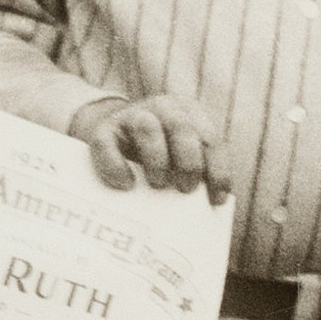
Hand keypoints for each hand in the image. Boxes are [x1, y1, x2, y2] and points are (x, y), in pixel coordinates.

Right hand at [70, 93, 232, 201]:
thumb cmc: (156, 157)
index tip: (214, 200)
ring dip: (157, 159)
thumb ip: (195, 172)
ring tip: (158, 185)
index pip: (211, 140)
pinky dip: (117, 166)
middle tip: (185, 190)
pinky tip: (126, 184)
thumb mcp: (181, 157)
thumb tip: (205, 211)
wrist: (115, 136)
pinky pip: (106, 143)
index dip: (217, 171)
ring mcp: (132, 114)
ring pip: (147, 127)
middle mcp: (164, 109)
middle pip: (182, 128)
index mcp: (191, 115)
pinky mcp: (103, 128)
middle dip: (189, 163)